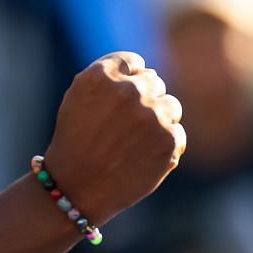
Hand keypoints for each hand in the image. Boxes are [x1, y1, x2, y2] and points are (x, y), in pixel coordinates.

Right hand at [42, 52, 184, 225]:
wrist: (76, 189)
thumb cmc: (75, 143)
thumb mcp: (78, 99)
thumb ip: (109, 79)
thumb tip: (146, 72)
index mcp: (100, 76)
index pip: (132, 62)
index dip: (128, 81)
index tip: (120, 101)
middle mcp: (128, 91)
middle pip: (153, 82)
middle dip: (143, 100)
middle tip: (125, 128)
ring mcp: (151, 115)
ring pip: (171, 105)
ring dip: (159, 119)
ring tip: (135, 142)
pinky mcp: (169, 139)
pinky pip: (177, 132)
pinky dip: (164, 145)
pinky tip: (142, 157)